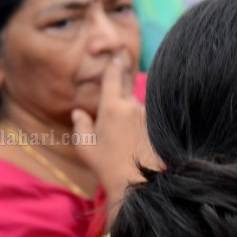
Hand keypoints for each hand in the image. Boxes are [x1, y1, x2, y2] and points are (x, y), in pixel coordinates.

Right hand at [71, 51, 157, 189]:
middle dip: (123, 74)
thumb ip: (81, 124)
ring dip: (130, 106)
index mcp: (112, 107)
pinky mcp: (157, 127)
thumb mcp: (85, 145)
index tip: (116, 54)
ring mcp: (148, 117)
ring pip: (136, 104)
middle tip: (121, 59)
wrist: (137, 182)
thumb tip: (79, 112)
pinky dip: (140, 118)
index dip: (114, 64)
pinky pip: (146, 117)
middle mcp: (132, 107)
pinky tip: (136, 129)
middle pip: (127, 85)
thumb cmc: (106, 165)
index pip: (113, 77)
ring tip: (124, 120)